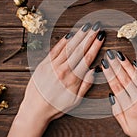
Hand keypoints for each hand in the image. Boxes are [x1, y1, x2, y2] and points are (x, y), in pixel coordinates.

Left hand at [4, 22, 104, 136]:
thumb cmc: (55, 107)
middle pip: (79, 49)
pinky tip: (70, 34)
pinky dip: (63, 41)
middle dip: (89, 36)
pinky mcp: (43, 64)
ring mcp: (53, 65)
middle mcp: (64, 70)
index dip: (95, 46)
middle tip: (96, 26)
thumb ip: (85, 85)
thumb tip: (94, 71)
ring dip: (78, 36)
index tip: (101, 37)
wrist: (35, 110)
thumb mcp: (75, 101)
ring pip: (68, 47)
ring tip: (86, 27)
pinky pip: (55, 50)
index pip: (87, 58)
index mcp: (73, 79)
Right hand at [101, 50, 136, 136]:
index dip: (110, 74)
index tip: (105, 64)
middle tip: (110, 54)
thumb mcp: (127, 128)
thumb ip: (118, 112)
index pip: (117, 87)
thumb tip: (112, 96)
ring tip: (120, 55)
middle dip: (116, 65)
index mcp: (130, 110)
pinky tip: (135, 63)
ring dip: (127, 65)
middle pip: (125, 79)